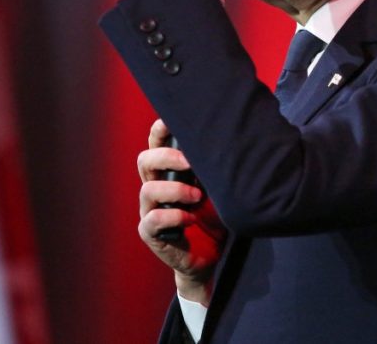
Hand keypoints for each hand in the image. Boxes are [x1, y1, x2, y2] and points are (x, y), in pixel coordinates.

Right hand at [138, 119, 226, 304]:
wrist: (211, 256)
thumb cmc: (214, 216)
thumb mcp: (217, 186)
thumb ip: (214, 166)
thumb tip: (232, 138)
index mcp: (168, 171)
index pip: (155, 142)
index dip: (160, 129)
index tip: (172, 120)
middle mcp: (156, 187)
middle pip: (145, 160)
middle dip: (166, 157)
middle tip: (190, 162)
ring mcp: (151, 210)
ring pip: (148, 189)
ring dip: (174, 189)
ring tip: (197, 196)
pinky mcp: (151, 233)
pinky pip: (152, 220)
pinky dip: (172, 216)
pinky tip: (190, 218)